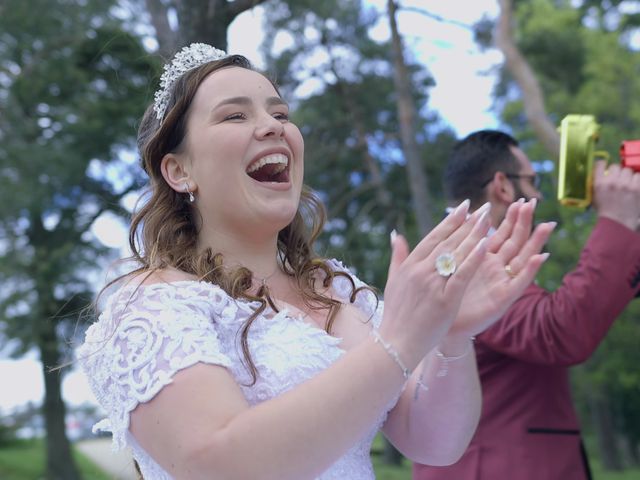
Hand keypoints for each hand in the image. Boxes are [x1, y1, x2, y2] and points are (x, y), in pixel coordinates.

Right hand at [380, 200, 490, 368]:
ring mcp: (432, 284)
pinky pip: (461, 275)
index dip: (451, 221)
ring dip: (474, 234)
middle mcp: (420, 270)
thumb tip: (397, 236)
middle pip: (448, 241)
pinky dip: (473, 259)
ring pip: (456, 254)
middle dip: (467, 223)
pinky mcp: (444, 299)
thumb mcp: (393, 281)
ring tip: (489, 219)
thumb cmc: (396, 315)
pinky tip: (485, 245)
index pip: (434, 237)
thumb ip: (397, 257)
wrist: (395, 343)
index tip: (464, 206)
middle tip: (484, 207)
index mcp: (409, 265)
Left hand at [449, 199, 553, 338]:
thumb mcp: (454, 264)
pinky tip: (540, 258)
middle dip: (523, 222)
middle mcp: (496, 268)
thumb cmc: (448, 295)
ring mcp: (501, 282)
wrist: (445, 325)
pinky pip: (519, 283)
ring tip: (547, 225)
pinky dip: (529, 270)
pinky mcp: (502, 299)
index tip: (519, 200)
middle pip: (514, 241)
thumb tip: (464, 218)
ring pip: (522, 257)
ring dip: (534, 241)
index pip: (501, 234)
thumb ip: (461, 244)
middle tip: (533, 203)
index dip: (511, 218)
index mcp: (484, 258)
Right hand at [593, 160, 639, 231]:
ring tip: (626, 184)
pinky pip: (638, 176)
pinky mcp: (637, 188)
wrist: (618, 223)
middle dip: (616, 172)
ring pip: (628, 171)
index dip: (603, 165)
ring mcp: (626, 185)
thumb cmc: (605, 211)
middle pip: (616, 167)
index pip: (601, 164)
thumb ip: (596, 184)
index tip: (605, 168)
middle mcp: (612, 182)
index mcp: (599, 183)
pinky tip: (633, 187)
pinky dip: (636, 181)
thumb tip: (600, 172)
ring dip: (627, 176)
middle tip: (617, 179)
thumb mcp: (594, 197)